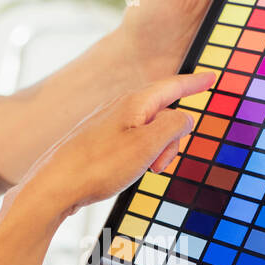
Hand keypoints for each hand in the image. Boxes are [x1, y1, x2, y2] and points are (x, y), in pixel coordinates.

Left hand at [19, 71, 211, 220]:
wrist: (54, 186)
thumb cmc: (98, 167)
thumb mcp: (147, 146)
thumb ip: (173, 127)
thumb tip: (184, 117)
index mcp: (134, 104)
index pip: (172, 87)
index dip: (194, 84)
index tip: (210, 78)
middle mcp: (119, 108)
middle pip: (162, 115)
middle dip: (172, 140)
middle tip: (161, 167)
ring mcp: (107, 124)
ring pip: (147, 132)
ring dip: (155, 153)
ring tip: (142, 173)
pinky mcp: (97, 141)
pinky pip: (131, 143)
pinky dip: (138, 157)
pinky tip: (126, 173)